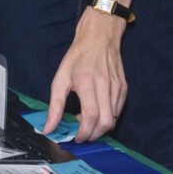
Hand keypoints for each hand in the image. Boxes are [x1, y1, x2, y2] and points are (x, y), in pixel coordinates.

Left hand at [45, 0, 129, 140]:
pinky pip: (118, 111)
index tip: (76, 137)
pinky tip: (97, 111)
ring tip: (87, 121)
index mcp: (87, 81)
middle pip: (105, 122)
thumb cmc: (78, 56)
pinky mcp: (124, 88)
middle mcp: (105, 85)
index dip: (84, 132)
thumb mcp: (60, 78)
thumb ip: (55, 106)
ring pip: (114, 119)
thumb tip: (48, 128)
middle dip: (94, 135)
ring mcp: (117, 87)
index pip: (90, 116)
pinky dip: (108, 118)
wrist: (100, 36)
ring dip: (100, 127)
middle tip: (82, 135)